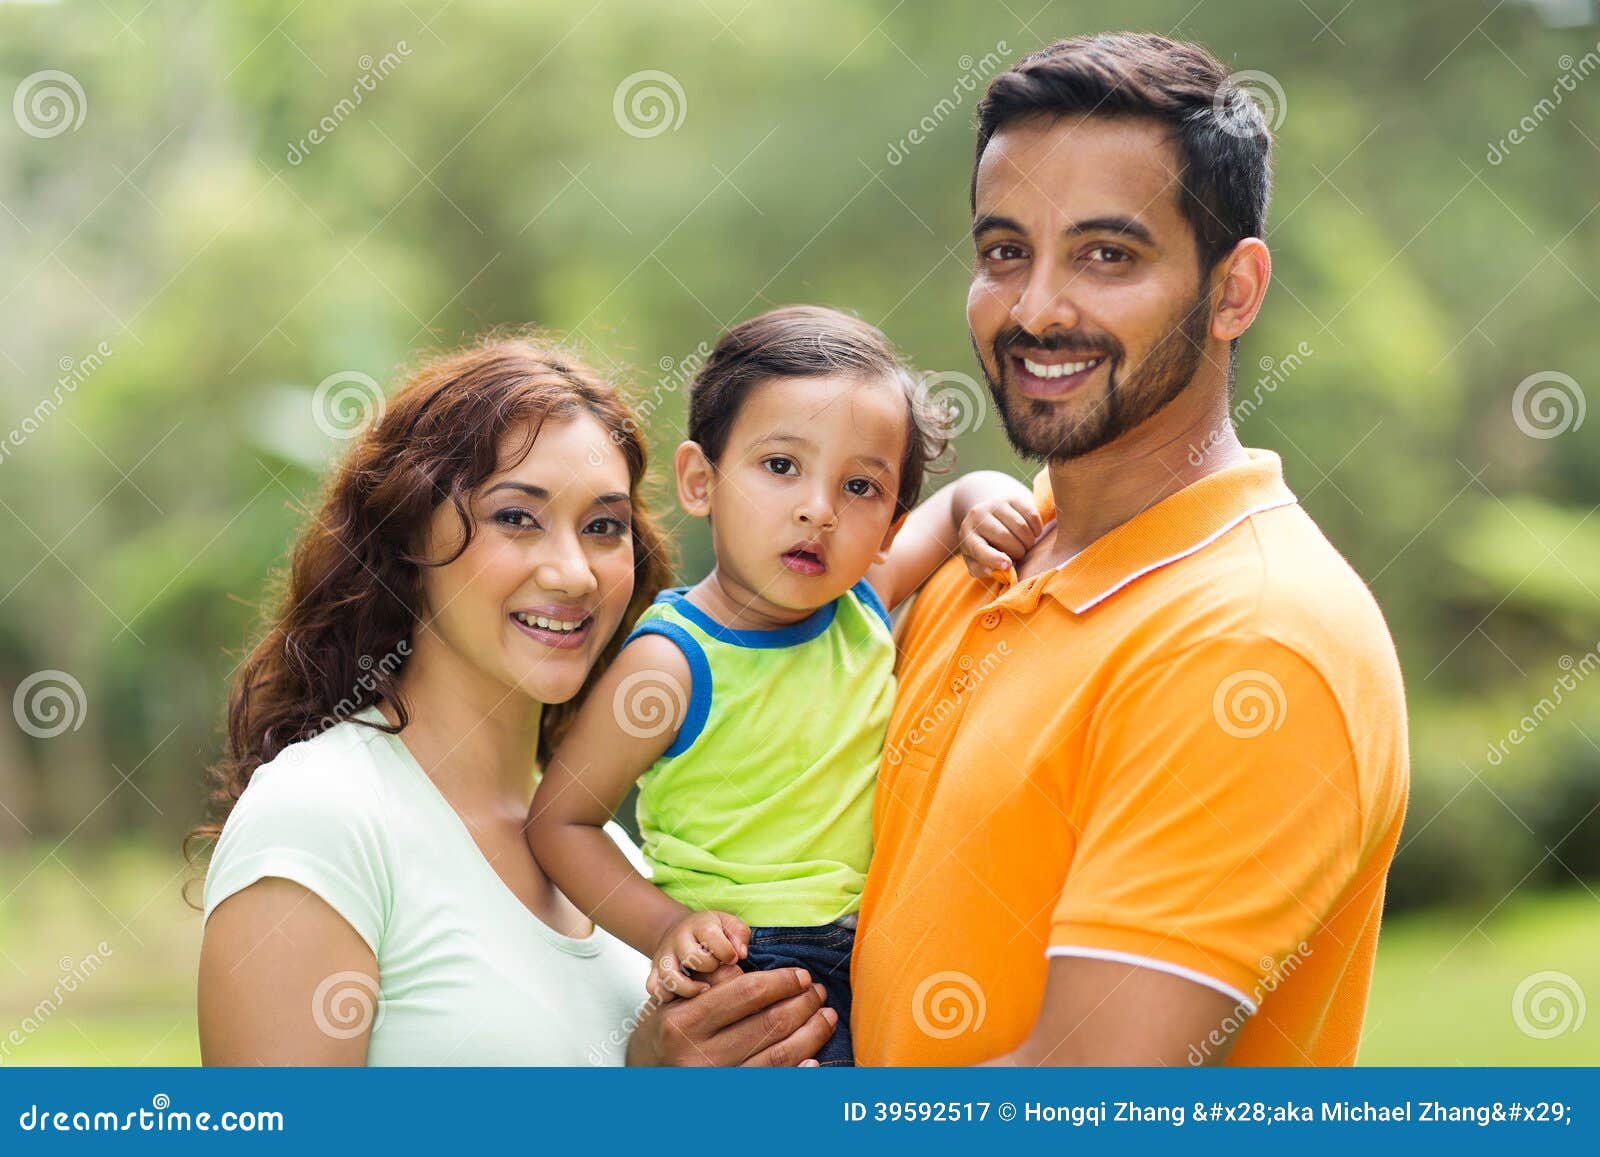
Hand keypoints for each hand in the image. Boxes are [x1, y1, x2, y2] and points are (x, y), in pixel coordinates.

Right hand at [627, 964, 835, 1065]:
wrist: (644, 1074)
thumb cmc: (667, 1030)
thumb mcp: (678, 1001)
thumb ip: (717, 984)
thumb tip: (770, 976)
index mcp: (684, 1022)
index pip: (746, 993)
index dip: (781, 981)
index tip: (802, 975)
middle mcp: (699, 1056)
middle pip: (768, 1024)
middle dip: (802, 1004)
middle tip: (818, 992)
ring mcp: (716, 1083)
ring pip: (777, 1056)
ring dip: (810, 1034)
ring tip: (825, 1016)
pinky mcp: (728, 1100)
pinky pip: (772, 1085)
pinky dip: (798, 1072)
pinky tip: (814, 1059)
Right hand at [648, 909, 750, 1000]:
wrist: (681, 931)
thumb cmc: (712, 932)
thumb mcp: (728, 924)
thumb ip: (739, 935)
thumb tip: (740, 953)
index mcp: (699, 926)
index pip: (710, 935)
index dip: (726, 951)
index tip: (734, 960)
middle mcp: (678, 940)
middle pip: (690, 956)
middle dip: (708, 966)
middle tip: (717, 970)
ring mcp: (664, 956)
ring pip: (669, 976)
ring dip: (689, 988)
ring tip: (705, 989)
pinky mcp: (654, 972)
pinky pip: (653, 988)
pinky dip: (665, 996)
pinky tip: (682, 999)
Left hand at [958, 493, 1044, 578]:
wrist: (986, 516)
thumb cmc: (984, 546)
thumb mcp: (976, 561)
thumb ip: (982, 569)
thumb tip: (993, 571)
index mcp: (967, 536)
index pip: (979, 548)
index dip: (993, 558)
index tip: (1008, 565)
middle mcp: (977, 516)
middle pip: (1004, 536)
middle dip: (1017, 551)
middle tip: (1020, 556)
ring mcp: (994, 504)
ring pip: (1020, 525)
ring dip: (1029, 541)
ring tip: (1026, 545)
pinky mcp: (1011, 498)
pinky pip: (1031, 515)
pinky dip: (1037, 529)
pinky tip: (1033, 534)